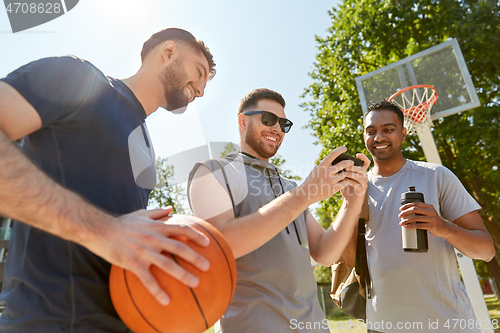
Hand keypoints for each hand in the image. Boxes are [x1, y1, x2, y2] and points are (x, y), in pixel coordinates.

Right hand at [85, 208, 209, 305]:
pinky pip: (147, 280)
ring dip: (183, 275)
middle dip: (196, 257)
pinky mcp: (132, 263)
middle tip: (207, 266)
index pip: (182, 229)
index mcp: (157, 227)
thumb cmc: (121, 223)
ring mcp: (144, 251)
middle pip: (180, 248)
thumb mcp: (141, 214)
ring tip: (195, 283)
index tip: (207, 243)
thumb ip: (158, 212)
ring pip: (167, 265)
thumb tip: (171, 209)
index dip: (196, 235)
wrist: (99, 229)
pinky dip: (158, 291)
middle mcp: (153, 238)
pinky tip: (166, 301)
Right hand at [298, 147, 358, 203]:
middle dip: (349, 162)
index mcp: (322, 165)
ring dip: (346, 174)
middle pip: (344, 163)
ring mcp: (331, 180)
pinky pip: (345, 183)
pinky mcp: (334, 188)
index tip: (345, 148)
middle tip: (352, 163)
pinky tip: (343, 183)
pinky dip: (344, 182)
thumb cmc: (312, 180)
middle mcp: (327, 171)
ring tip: (344, 175)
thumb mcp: (316, 170)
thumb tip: (336, 160)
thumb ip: (325, 165)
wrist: (307, 194)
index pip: (334, 153)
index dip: (340, 149)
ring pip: (345, 174)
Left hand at [339, 153, 369, 204]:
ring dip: (351, 173)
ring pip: (360, 176)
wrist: (348, 203)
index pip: (366, 163)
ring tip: (344, 173)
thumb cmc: (345, 189)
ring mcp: (364, 184)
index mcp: (360, 173)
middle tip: (345, 166)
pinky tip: (344, 181)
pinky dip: (350, 181)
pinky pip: (358, 184)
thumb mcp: (343, 177)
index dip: (363, 157)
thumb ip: (342, 170)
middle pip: (362, 169)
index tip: (357, 154)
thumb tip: (335, 160)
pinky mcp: (362, 191)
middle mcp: (364, 178)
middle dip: (353, 167)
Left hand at [398, 202, 450, 237]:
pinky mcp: (431, 226)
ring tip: (401, 223)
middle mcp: (431, 211)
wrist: (444, 228)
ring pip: (415, 217)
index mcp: (429, 207)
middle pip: (414, 209)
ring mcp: (432, 219)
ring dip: (406, 220)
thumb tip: (406, 211)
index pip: (416, 204)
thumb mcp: (428, 213)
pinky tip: (407, 226)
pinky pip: (419, 225)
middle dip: (405, 212)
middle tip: (400, 216)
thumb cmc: (433, 221)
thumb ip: (421, 211)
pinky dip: (411, 226)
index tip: (401, 209)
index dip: (407, 206)